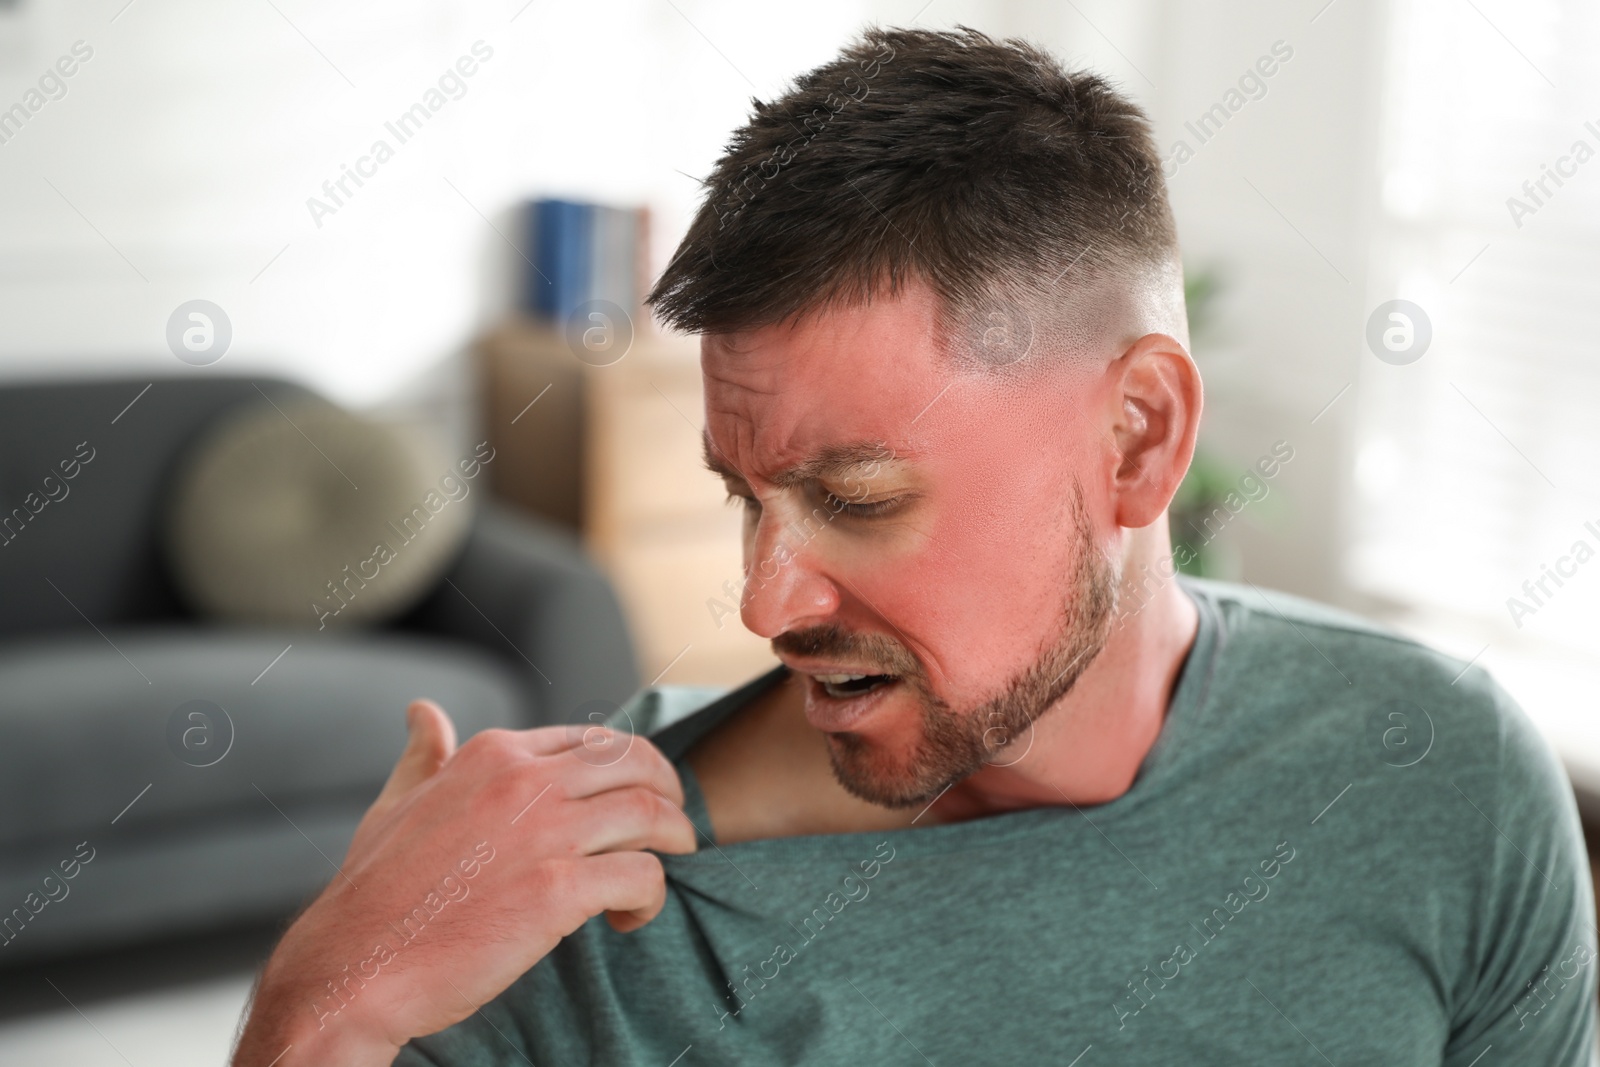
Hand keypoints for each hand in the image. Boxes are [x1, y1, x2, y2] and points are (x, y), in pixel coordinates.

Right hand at [231, 700, 696, 1065]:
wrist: (353, 965)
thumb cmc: (374, 892)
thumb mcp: (397, 803)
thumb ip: (423, 755)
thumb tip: (422, 711)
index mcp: (493, 753)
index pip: (592, 740)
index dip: (626, 769)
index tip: (633, 800)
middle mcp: (524, 779)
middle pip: (637, 764)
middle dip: (668, 792)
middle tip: (672, 827)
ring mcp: (543, 832)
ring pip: (652, 813)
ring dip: (673, 840)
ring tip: (664, 867)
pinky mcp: (558, 890)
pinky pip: (642, 876)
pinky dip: (651, 896)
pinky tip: (628, 917)